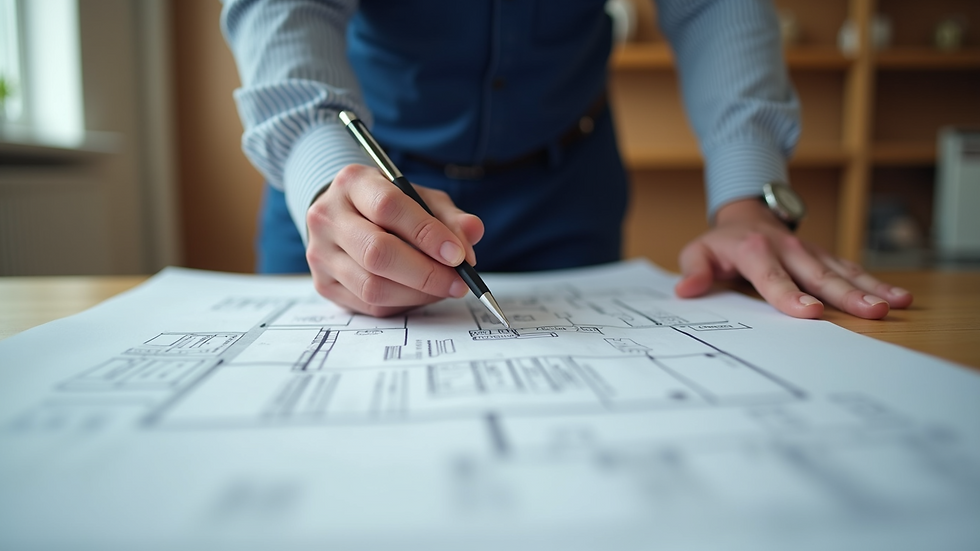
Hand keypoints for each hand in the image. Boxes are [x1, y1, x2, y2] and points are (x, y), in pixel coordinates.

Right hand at [305, 164, 484, 316]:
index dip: (427, 234)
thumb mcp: (420, 197)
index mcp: (353, 183)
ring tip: (443, 288)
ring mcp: (320, 253)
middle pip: (377, 253)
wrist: (342, 214)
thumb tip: (472, 233)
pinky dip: (402, 304)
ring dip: (417, 293)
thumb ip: (448, 215)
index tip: (458, 255)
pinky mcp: (323, 284)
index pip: (388, 207)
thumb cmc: (387, 205)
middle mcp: (328, 216)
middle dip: (426, 273)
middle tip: (458, 282)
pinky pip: (368, 304)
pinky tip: (420, 294)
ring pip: (372, 285)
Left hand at [674, 199, 912, 318]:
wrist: (747, 217)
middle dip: (845, 294)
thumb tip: (686, 288)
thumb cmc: (722, 244)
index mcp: (755, 251)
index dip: (790, 295)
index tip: (811, 312)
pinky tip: (899, 297)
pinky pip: (853, 270)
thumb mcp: (697, 252)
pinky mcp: (825, 258)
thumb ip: (694, 270)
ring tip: (895, 304)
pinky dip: (876, 282)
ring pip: (843, 272)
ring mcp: (811, 253)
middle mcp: (789, 250)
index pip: (773, 278)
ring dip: (869, 288)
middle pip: (818, 276)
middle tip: (871, 311)